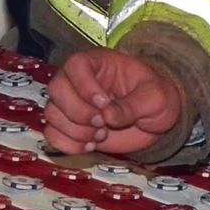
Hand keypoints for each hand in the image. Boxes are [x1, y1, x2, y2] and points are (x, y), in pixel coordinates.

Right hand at [43, 49, 186, 156]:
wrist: (155, 120)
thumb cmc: (157, 98)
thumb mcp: (155, 98)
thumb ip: (132, 105)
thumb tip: (107, 116)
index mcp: (100, 63)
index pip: (76, 65)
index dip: (85, 86)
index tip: (104, 104)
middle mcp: (79, 80)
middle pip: (56, 88)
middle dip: (78, 112)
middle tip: (102, 124)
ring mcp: (72, 103)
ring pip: (52, 113)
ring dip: (75, 131)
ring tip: (101, 135)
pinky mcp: (70, 126)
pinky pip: (52, 134)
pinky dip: (68, 144)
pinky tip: (90, 146)